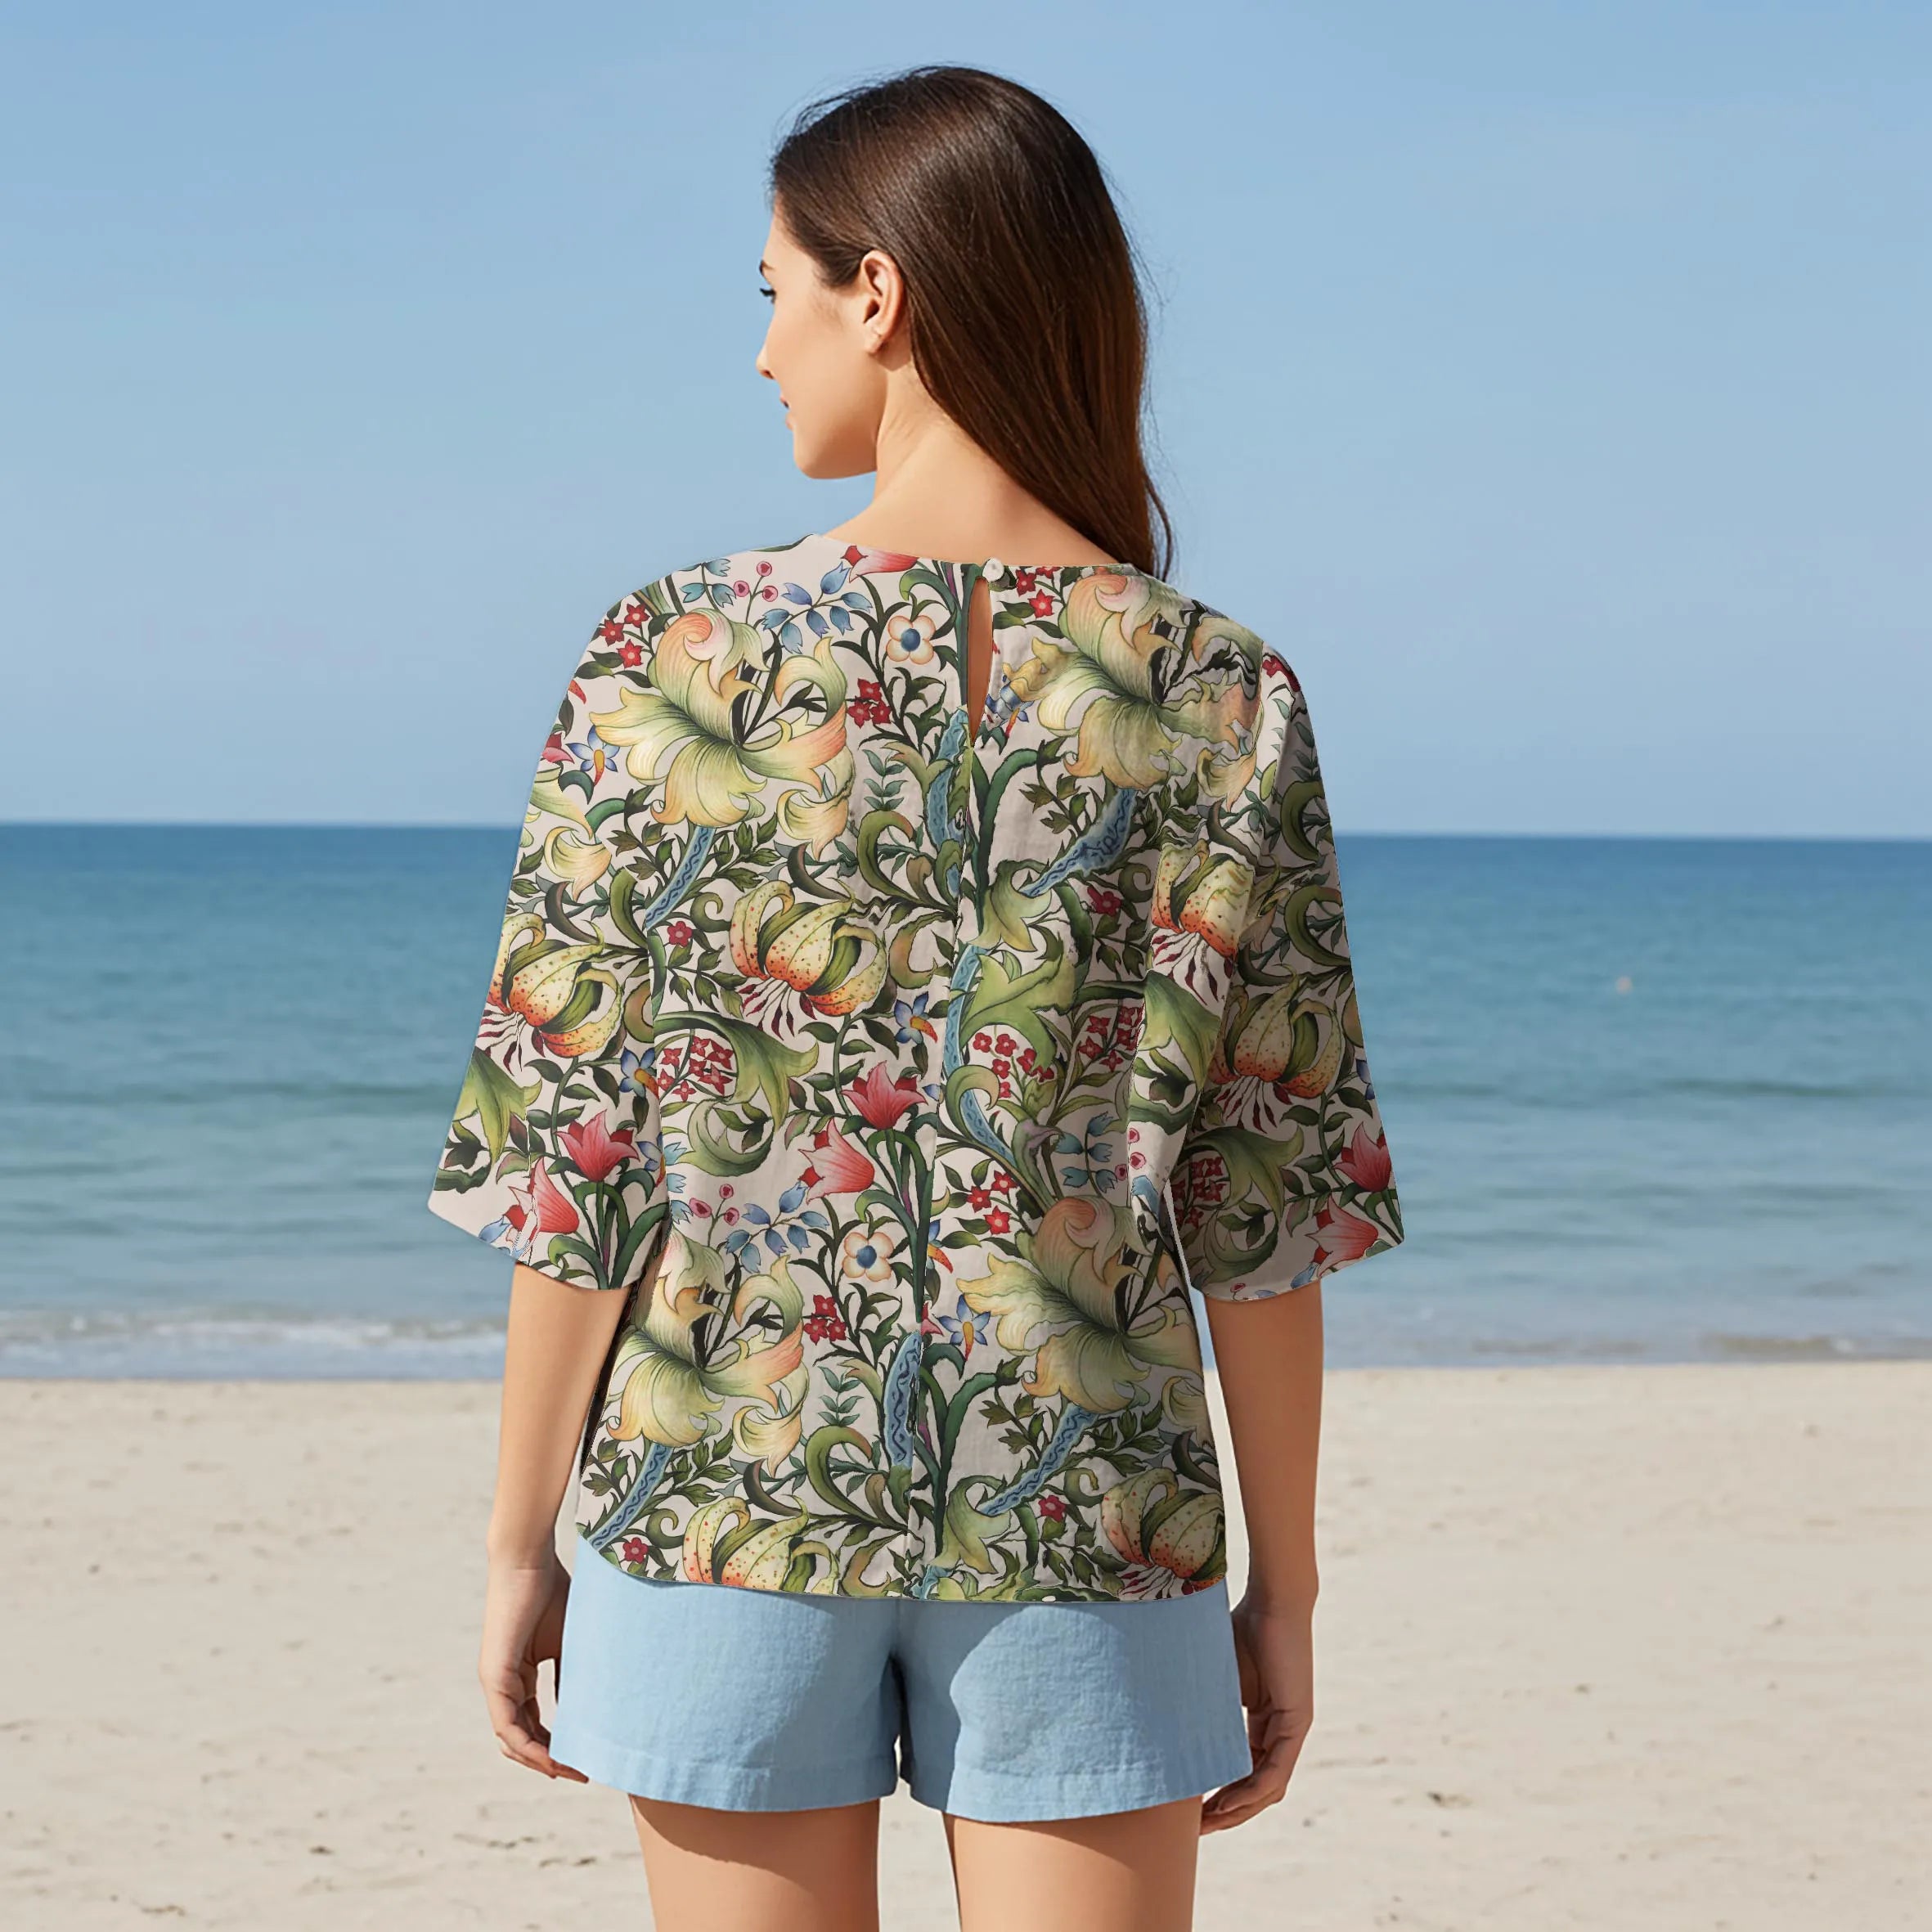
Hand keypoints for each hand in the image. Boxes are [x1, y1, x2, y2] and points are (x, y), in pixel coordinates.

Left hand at [479, 1546, 586, 1780]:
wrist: (529, 1560)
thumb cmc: (553, 1590)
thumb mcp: (571, 1642)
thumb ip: (574, 1675)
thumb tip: (592, 1710)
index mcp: (519, 1675)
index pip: (534, 1723)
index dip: (557, 1744)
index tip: (585, 1757)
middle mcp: (503, 1684)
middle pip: (522, 1738)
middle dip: (550, 1760)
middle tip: (581, 1773)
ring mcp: (496, 1682)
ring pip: (512, 1739)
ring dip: (540, 1760)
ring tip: (570, 1771)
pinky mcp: (494, 1677)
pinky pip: (508, 1726)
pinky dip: (529, 1746)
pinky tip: (552, 1757)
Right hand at [1201, 1591, 1313, 1831]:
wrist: (1272, 1599)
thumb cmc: (1239, 1626)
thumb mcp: (1211, 1676)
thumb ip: (1196, 1701)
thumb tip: (1149, 1717)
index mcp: (1260, 1719)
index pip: (1241, 1770)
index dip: (1217, 1793)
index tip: (1189, 1810)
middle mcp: (1279, 1730)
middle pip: (1255, 1787)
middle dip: (1226, 1812)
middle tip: (1195, 1830)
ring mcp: (1290, 1728)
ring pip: (1267, 1787)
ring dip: (1238, 1810)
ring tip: (1208, 1824)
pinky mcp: (1297, 1722)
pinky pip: (1276, 1770)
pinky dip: (1252, 1791)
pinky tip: (1228, 1802)